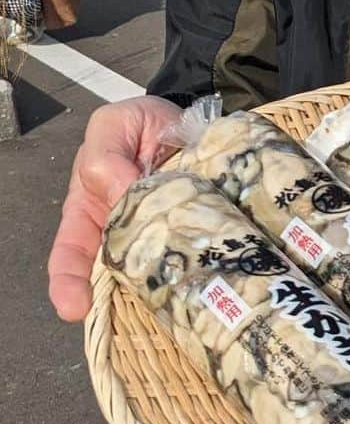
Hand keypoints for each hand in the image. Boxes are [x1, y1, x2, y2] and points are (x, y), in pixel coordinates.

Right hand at [47, 96, 182, 321]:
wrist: (183, 115)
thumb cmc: (138, 124)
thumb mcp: (112, 126)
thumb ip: (107, 159)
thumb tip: (122, 195)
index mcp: (89, 209)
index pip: (70, 254)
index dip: (68, 283)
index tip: (74, 308)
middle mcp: (121, 230)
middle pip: (115, 273)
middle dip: (121, 296)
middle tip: (135, 303)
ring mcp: (159, 233)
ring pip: (155, 268)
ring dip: (163, 281)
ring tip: (172, 295)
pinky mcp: (192, 227)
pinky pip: (192, 249)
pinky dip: (198, 260)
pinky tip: (207, 268)